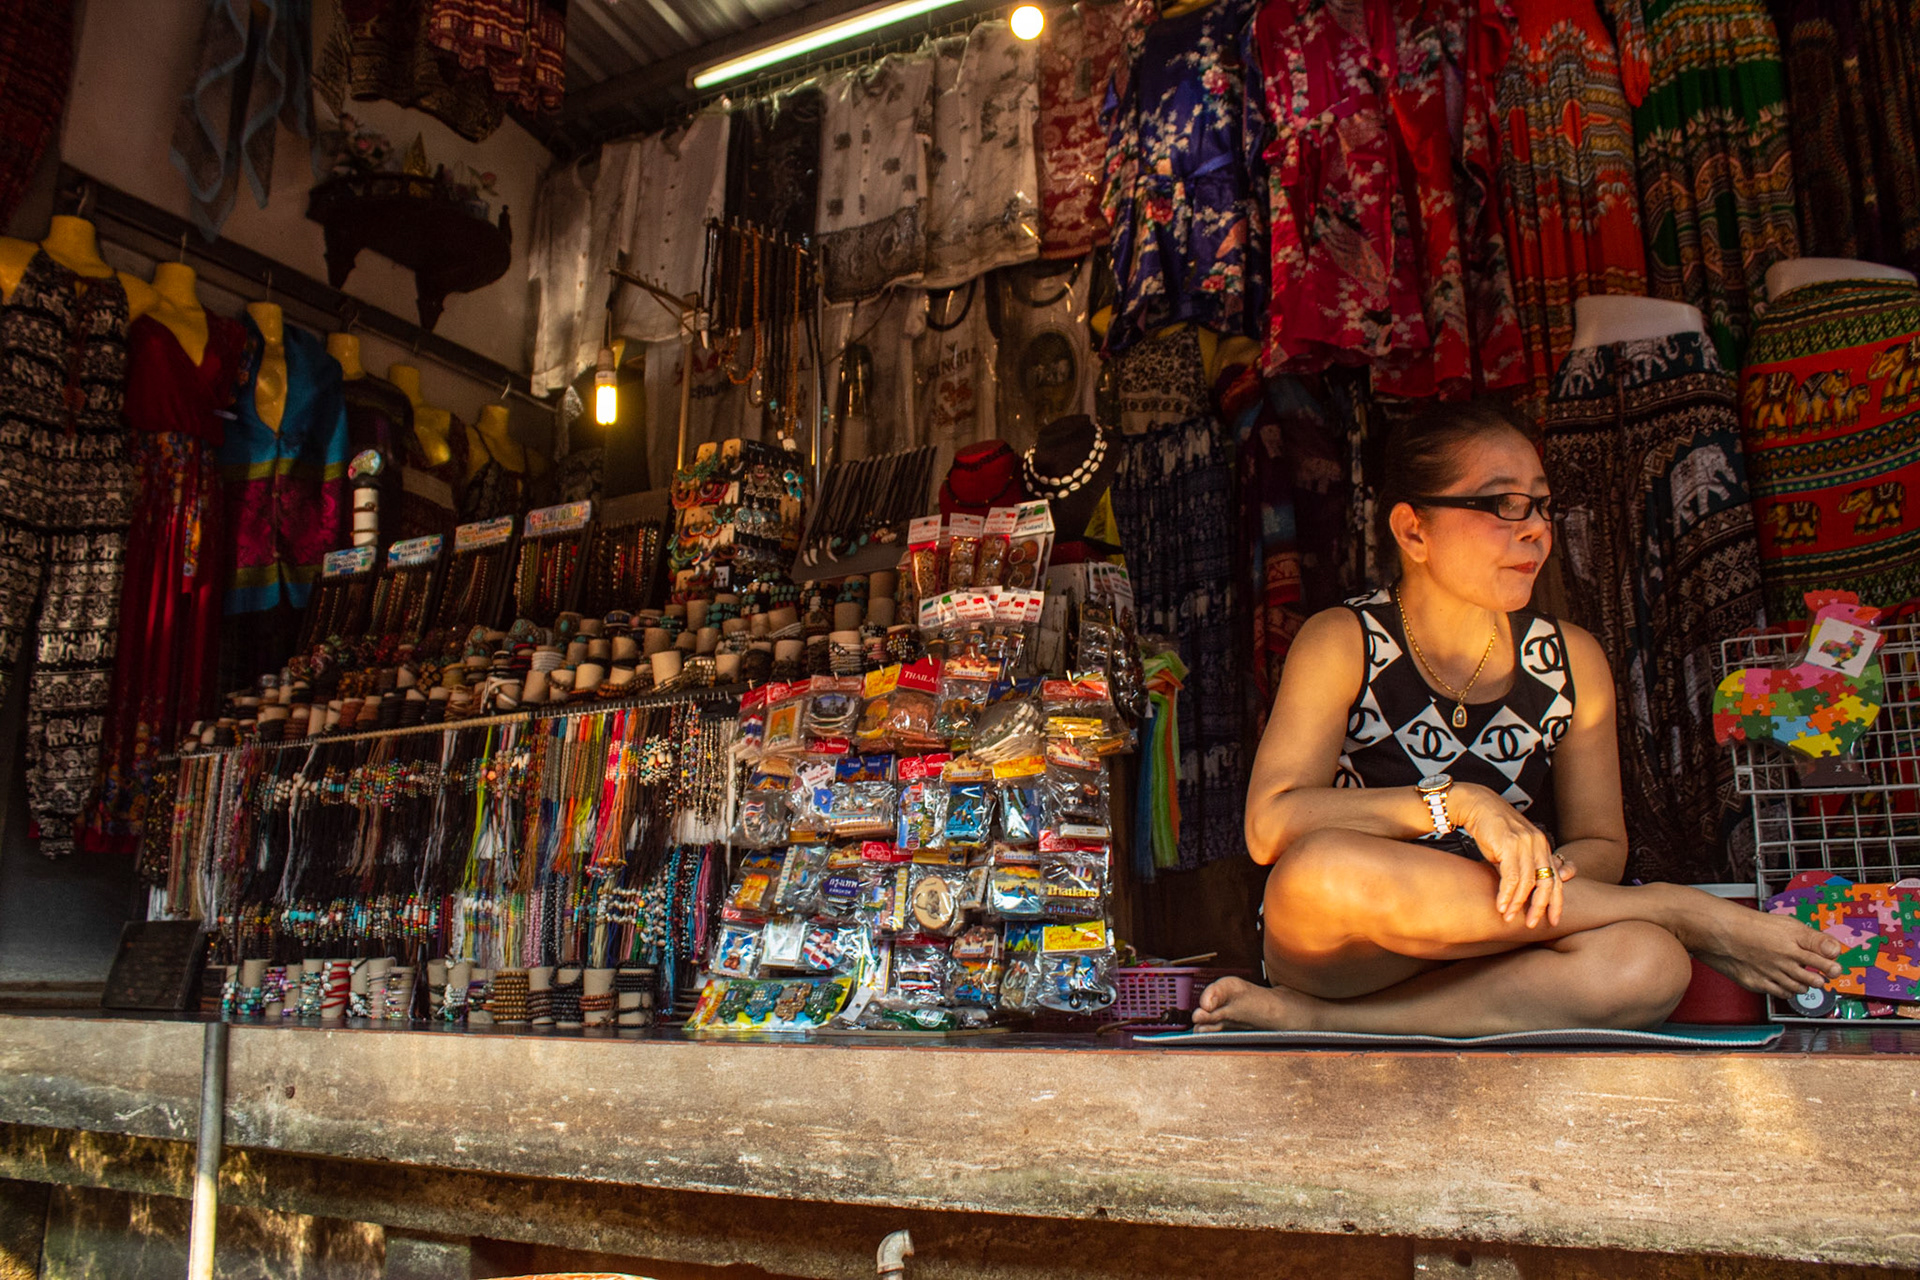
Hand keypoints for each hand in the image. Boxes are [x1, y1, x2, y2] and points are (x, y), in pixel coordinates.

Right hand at [1450, 783, 1574, 927]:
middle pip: (1547, 882)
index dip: (1556, 902)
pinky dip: (1506, 894)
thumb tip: (1524, 892)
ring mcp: (1525, 844)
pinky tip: (1500, 905)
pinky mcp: (1509, 844)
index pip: (1555, 879)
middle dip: (1540, 906)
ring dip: (1517, 903)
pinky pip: (1511, 876)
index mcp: (1542, 846)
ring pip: (1528, 882)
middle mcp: (1538, 844)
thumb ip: (1521, 867)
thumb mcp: (1511, 849)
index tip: (1553, 920)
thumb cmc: (1493, 829)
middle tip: (1532, 923)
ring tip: (1508, 916)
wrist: (1477, 805)